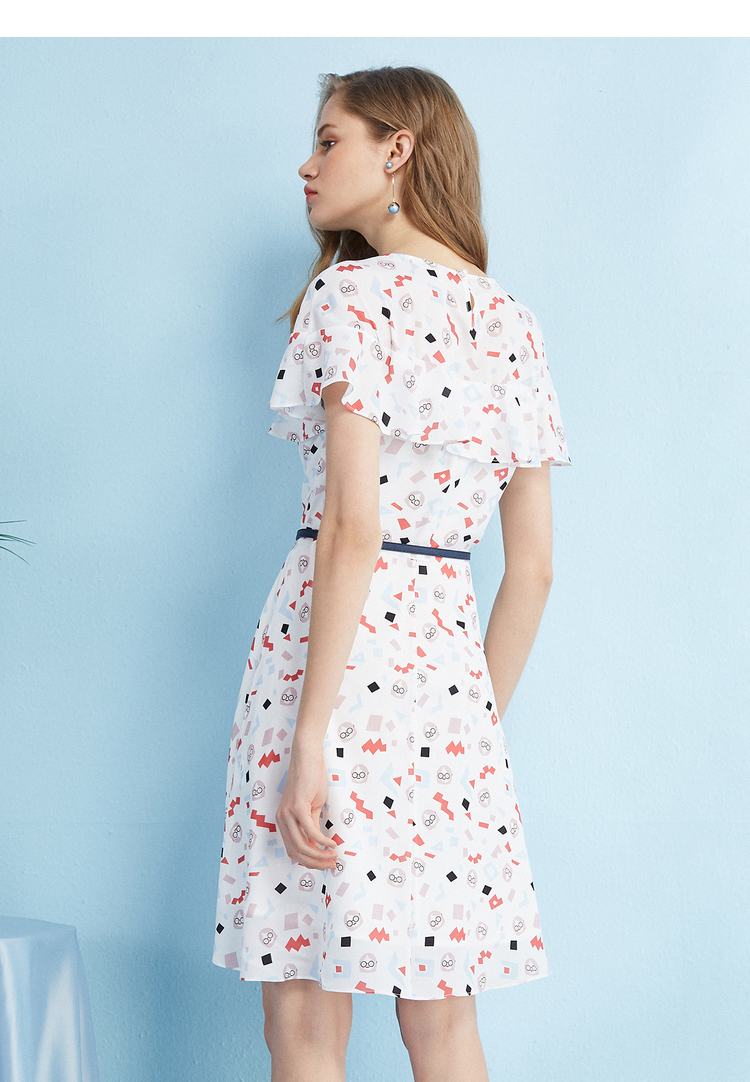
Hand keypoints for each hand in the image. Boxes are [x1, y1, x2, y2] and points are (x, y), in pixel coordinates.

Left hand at [276, 739, 338, 870]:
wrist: (307, 757)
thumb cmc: (310, 779)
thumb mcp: (311, 807)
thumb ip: (310, 825)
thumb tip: (317, 844)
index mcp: (283, 821)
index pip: (293, 850)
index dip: (309, 861)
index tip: (324, 864)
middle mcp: (282, 819)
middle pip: (295, 852)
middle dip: (315, 863)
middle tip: (332, 865)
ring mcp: (288, 814)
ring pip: (301, 846)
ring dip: (320, 855)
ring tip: (334, 856)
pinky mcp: (297, 807)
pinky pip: (310, 831)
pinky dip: (322, 841)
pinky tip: (332, 843)